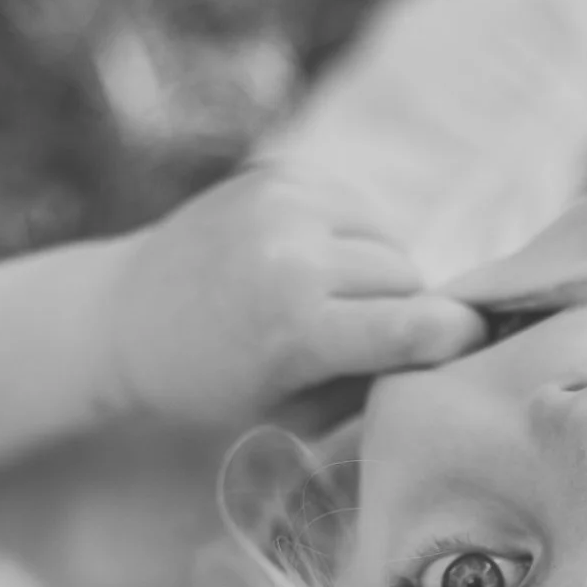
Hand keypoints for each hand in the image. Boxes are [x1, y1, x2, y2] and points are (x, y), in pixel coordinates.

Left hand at [96, 170, 484, 434]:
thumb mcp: (293, 412)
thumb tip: (451, 349)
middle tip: (363, 340)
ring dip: (381, 275)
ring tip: (331, 301)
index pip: (421, 326)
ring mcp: (285, 203)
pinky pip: (362, 212)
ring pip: (392, 243)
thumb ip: (374, 382)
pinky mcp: (282, 174)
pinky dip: (353, 241)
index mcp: (295, 327)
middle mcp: (293, 252)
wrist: (121, 318)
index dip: (456, 341)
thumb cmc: (211, 387)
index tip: (465, 351)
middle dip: (405, 312)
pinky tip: (311, 263)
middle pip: (411, 281)